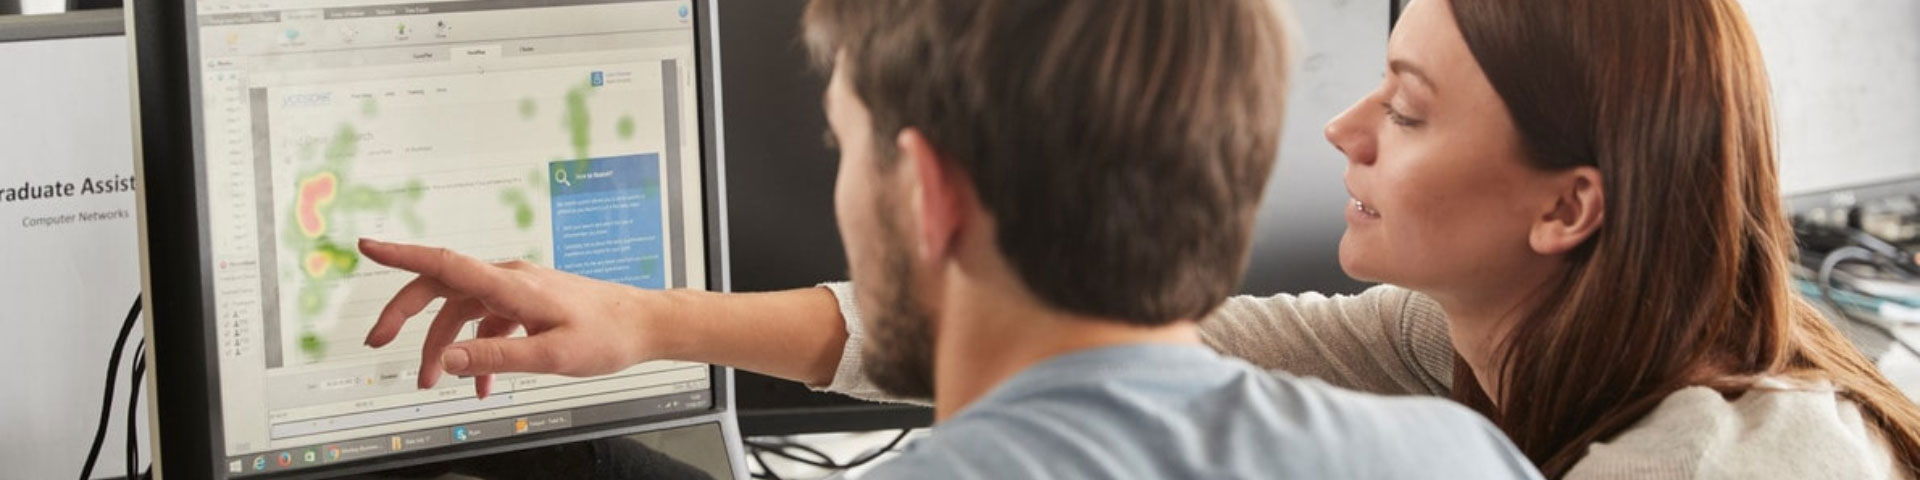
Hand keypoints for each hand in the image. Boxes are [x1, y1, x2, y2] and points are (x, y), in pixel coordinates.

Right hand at [358, 238, 660, 397]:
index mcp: (511, 284)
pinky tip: (483, 384)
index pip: (444, 263)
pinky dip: (479, 351)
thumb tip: (447, 360)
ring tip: (433, 384)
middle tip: (378, 343)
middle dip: (404, 315)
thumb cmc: (607, 335)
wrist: (645, 324)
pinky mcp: (528, 304)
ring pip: (462, 312)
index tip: (367, 246)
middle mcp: (509, 279)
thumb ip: (496, 356)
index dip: (401, 254)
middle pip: (441, 288)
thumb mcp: (551, 354)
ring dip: (443, 348)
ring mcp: (518, 290)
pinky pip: (489, 323)